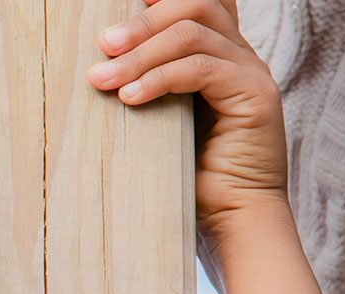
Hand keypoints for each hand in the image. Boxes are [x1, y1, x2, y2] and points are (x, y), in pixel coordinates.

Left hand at [87, 0, 288, 237]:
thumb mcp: (153, 124)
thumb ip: (137, 88)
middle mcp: (238, 55)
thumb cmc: (185, 179)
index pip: (197, 3)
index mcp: (216, 54)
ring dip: (140, 53)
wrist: (230, 221)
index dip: (157, 0)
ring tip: (101, 78)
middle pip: (195, 5)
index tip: (111, 14)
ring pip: (194, 33)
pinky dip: (159, 78)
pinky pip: (202, 69)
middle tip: (100, 47)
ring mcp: (250, 72)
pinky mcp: (256, 96)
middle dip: (141, 21)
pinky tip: (129, 96)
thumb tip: (87, 72)